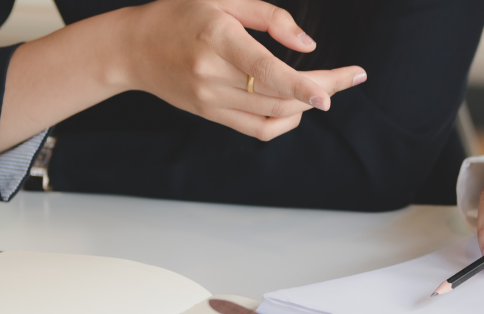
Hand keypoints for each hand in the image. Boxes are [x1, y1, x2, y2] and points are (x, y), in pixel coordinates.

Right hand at [116, 0, 366, 139]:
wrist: (131, 48)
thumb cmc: (180, 15)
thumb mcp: (222, 0)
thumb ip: (270, 17)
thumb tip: (309, 45)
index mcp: (217, 38)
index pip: (265, 69)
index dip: (301, 85)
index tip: (331, 93)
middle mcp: (212, 73)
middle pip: (279, 94)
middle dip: (322, 88)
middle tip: (352, 76)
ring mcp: (210, 99)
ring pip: (273, 114)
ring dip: (307, 104)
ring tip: (326, 86)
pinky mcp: (210, 115)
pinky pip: (258, 129)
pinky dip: (286, 121)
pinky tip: (297, 105)